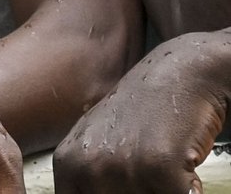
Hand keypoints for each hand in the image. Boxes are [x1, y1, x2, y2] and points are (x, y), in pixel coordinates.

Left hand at [54, 32, 230, 193]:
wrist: (180, 75)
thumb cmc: (143, 113)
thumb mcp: (99, 145)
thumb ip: (91, 178)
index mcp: (68, 164)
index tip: (124, 186)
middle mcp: (88, 167)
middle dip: (141, 192)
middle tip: (150, 174)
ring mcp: (122, 167)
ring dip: (162, 192)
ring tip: (165, 169)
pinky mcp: (160, 169)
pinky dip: (189, 191)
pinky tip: (184, 170)